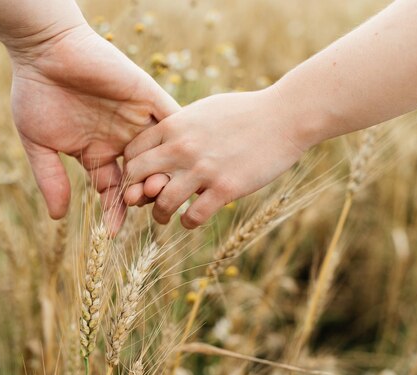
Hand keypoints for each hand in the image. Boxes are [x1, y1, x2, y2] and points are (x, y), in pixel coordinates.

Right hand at [6, 23, 178, 233]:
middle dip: (143, 195)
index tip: (112, 231)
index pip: (113, 189)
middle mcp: (120, 139)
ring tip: (156, 190)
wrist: (44, 50)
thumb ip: (51, 179)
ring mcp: (136, 118)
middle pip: (142, 176)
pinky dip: (178, 138)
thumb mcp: (40, 144)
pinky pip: (172, 119)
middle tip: (142, 208)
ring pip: (160, 154)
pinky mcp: (148, 96)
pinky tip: (180, 158)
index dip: (114, 210)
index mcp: (96, 152)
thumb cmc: (35, 94)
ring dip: (162, 173)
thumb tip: (58, 217)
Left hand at [123, 89, 304, 228]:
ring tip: (166, 217)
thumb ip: (179, 127)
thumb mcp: (203, 111)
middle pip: (137, 178)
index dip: (132, 170)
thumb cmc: (244, 112)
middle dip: (138, 194)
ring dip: (161, 215)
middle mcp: (182, 148)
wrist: (284, 116)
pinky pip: (193, 217)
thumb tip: (162, 140)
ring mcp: (203, 169)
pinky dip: (188, 222)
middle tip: (147, 202)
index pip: (131, 153)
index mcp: (173, 126)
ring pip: (162, 204)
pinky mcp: (225, 188)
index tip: (140, 179)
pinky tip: (192, 218)